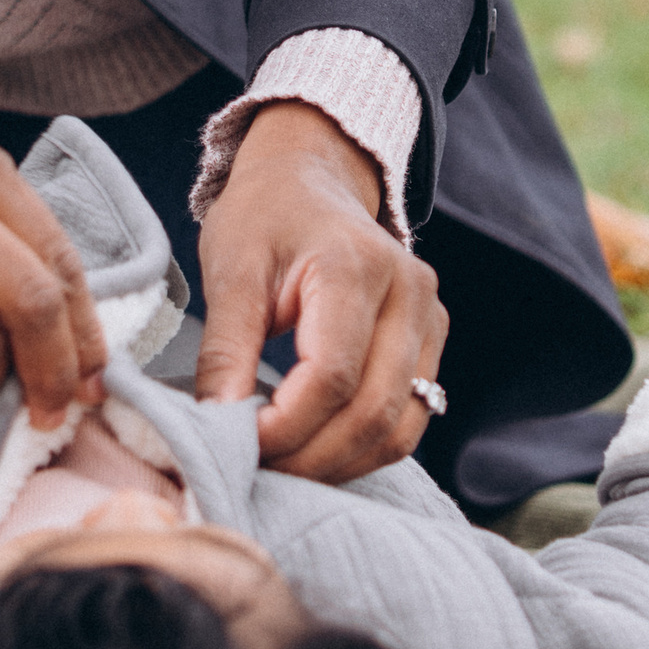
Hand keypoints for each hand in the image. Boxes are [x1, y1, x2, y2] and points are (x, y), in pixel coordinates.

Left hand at [194, 103, 446, 480]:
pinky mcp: (431, 342)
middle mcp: (408, 292)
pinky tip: (315, 449)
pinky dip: (362, 448)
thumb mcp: (230, 269)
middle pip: (373, 411)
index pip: (332, 374)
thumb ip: (226, 349)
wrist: (310, 179)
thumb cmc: (265, 217)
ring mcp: (430, 318)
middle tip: (253, 469)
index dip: (285, 426)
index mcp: (355, 264)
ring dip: (340, 464)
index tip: (236, 442)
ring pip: (399, 428)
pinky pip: (408, 419)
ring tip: (281, 466)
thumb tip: (216, 426)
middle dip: (310, 458)